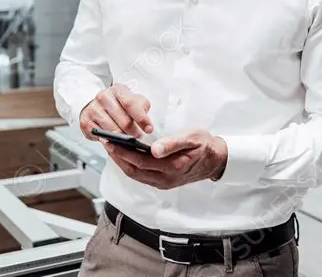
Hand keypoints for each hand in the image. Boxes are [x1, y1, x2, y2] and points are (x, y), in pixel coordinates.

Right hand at [79, 84, 152, 139]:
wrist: (98, 105)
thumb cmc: (119, 104)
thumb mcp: (134, 101)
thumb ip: (142, 108)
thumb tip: (147, 125)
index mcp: (117, 89)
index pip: (130, 104)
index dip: (141, 118)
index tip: (149, 129)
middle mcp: (103, 97)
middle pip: (123, 121)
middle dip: (134, 132)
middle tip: (139, 137)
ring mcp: (93, 109)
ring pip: (113, 131)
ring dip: (123, 139)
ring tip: (129, 140)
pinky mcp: (86, 122)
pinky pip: (102, 136)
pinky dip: (111, 142)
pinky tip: (116, 141)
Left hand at [103, 129, 227, 189]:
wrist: (215, 160)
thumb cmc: (204, 145)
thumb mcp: (192, 138)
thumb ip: (172, 143)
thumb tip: (154, 149)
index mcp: (173, 167)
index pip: (141, 161)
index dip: (123, 152)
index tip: (111, 142)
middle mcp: (166, 179)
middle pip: (134, 170)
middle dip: (117, 157)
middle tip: (105, 143)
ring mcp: (164, 182)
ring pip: (136, 175)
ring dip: (121, 162)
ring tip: (111, 147)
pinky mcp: (162, 182)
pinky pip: (141, 176)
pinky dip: (130, 166)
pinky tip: (124, 155)